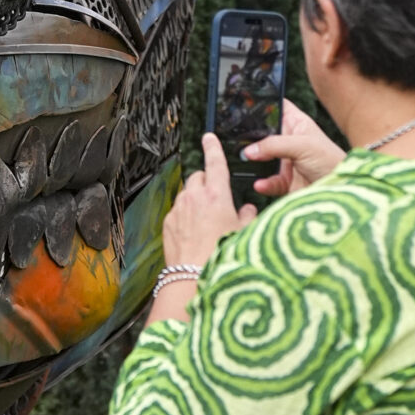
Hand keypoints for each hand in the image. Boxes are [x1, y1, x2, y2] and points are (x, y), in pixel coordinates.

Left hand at [162, 134, 256, 270]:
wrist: (194, 277)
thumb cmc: (222, 255)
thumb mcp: (243, 233)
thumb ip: (246, 216)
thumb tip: (246, 209)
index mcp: (217, 195)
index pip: (214, 162)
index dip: (212, 147)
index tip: (209, 138)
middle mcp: (195, 197)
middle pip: (198, 176)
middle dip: (206, 181)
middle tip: (216, 197)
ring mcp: (178, 209)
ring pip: (187, 194)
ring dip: (195, 199)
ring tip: (206, 220)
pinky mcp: (168, 222)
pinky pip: (178, 210)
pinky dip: (185, 215)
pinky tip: (194, 232)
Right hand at [242, 99, 345, 197]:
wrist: (341, 190)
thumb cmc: (332, 161)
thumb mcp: (303, 145)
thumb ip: (274, 145)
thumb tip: (250, 150)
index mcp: (296, 124)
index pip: (276, 108)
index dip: (263, 105)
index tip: (244, 107)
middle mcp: (289, 141)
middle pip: (263, 135)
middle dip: (251, 139)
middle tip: (240, 141)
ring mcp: (286, 162)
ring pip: (262, 160)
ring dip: (254, 163)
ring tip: (248, 162)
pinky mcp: (285, 182)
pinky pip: (268, 181)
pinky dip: (263, 183)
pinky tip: (261, 183)